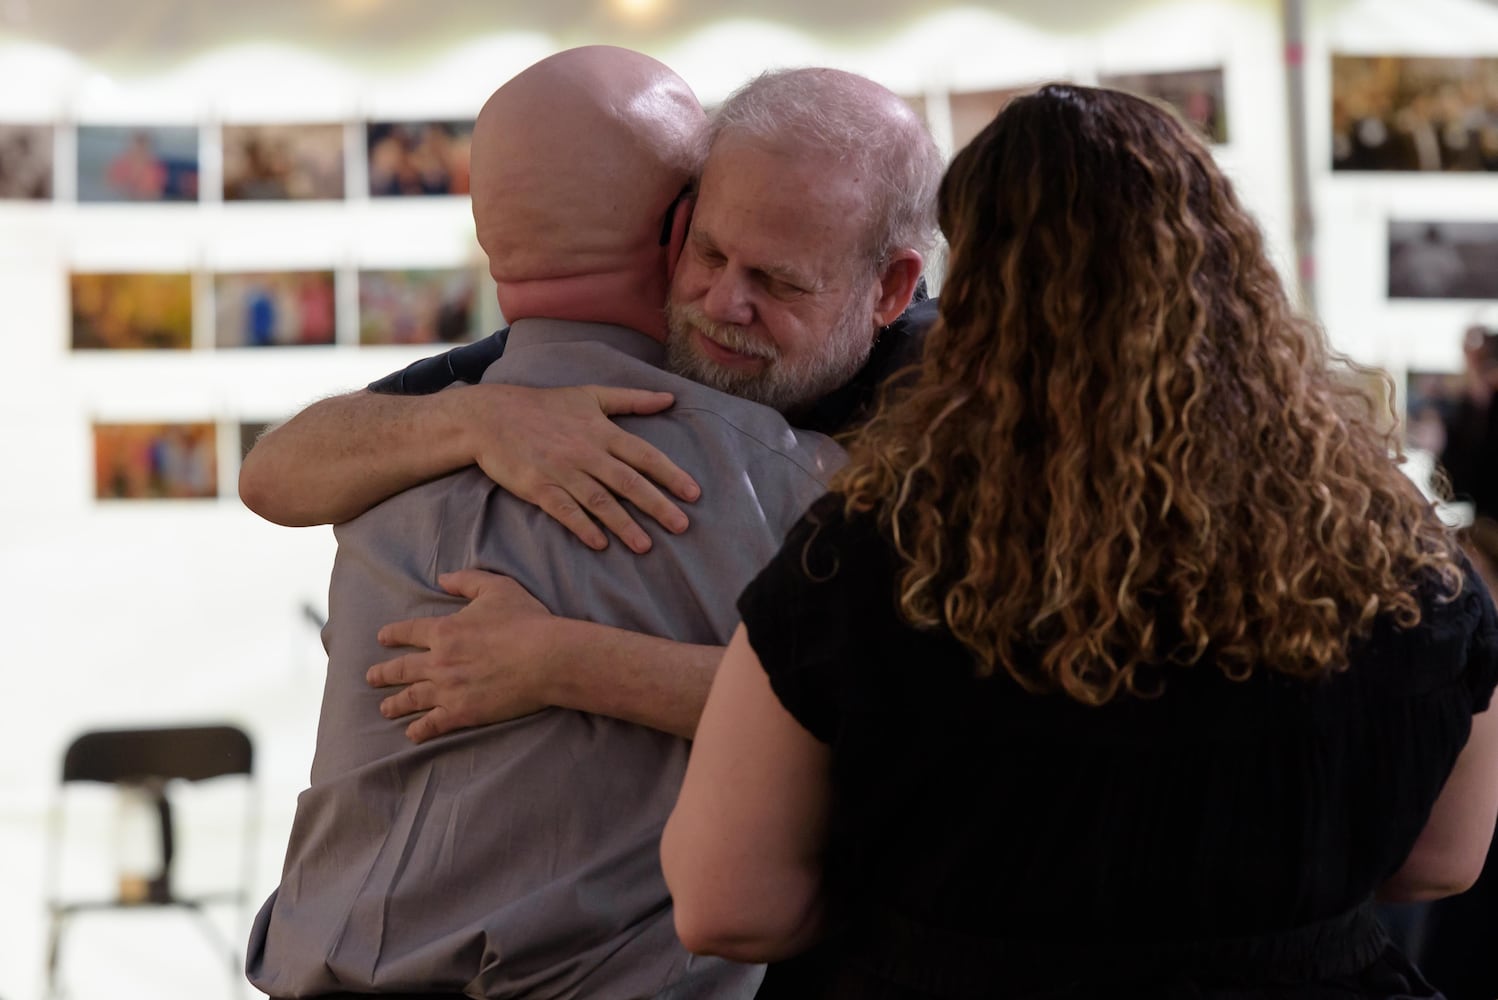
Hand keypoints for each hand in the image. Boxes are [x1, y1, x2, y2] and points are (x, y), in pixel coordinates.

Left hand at [367, 569, 557, 742]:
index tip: (382, 638)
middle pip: (402, 669)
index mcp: (444, 631)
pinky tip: (411, 733)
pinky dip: (419, 729)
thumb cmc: (526, 621)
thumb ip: (466, 580)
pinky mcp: (462, 713)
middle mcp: (438, 661)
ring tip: (384, 708)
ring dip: (395, 703)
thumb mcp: (497, 588)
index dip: (393, 634)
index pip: (409, 632)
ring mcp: (448, 690)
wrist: (546, 658)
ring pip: (411, 698)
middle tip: (371, 677)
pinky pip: (432, 724)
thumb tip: (442, 579)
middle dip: (384, 673)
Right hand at [457, 384, 700, 552]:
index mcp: (601, 431)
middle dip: (657, 505)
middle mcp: (586, 452)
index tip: (693, 494)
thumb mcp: (590, 395)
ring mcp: (561, 470)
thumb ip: (632, 399)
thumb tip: (670, 399)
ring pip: (599, 501)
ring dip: (624, 524)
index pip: (644, 455)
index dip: (671, 475)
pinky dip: (583, 527)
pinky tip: (600, 544)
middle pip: (628, 482)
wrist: (491, 416)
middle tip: (681, 526)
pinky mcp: (538, 487)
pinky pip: (565, 511)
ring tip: (645, 546)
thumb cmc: (545, 406)